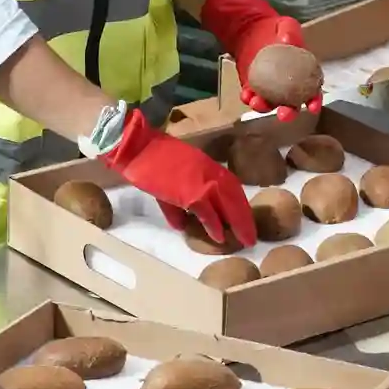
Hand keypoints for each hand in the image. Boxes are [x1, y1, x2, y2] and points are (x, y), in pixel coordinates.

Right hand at [104, 106, 255, 247]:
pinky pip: (208, 213)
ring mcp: (202, 182)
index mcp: (208, 165)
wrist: (137, 147)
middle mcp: (210, 172)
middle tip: (251, 236)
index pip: (231, 186)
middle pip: (235, 196)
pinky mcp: (191, 193)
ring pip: (228, 205)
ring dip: (238, 224)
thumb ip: (178, 204)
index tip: (245, 219)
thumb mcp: (170, 178)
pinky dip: (215, 226)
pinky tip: (220, 238)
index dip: (239, 204)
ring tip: (245, 240)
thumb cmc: (150, 159)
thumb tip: (182, 225)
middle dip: (245, 217)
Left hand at [198, 0, 318, 115]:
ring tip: (258, 103)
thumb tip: (288, 41)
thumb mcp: (286, 25)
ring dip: (265, 107)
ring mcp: (269, 90)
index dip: (314, 101)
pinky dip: (248, 98)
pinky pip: (251, 96)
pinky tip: (246, 95)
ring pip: (269, 104)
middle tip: (284, 114)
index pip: (313, 91)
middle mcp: (287, 87)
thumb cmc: (274, 30)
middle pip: (291, 105)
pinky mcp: (252, 88)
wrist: (251, 30)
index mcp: (303, 74)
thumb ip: (290, 31)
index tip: (312, 107)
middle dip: (289, 113)